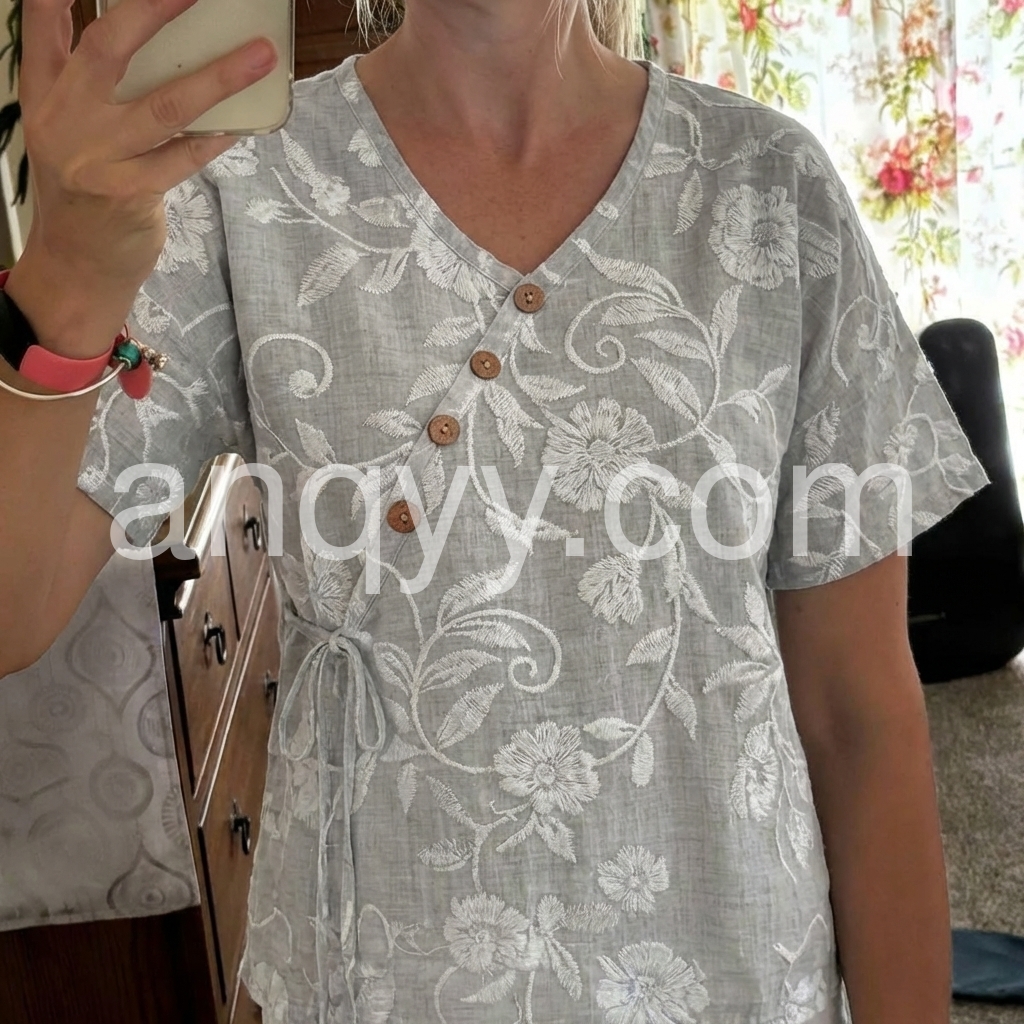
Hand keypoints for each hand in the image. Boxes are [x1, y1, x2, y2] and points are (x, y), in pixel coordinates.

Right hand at [8, 0, 276, 354]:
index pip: (44, 29)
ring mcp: (96, 157)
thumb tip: (161, 48)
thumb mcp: (71, 132)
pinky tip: (246, 122)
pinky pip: (183, 157)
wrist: (77, 263)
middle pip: (107, 49)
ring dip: (217, 78)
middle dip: (152, 11)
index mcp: (46, 95)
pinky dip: (217, 137)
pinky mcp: (127, 193)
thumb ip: (93, 88)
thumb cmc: (87, 190)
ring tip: (259, 55)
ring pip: (164, 106)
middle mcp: (64, 119)